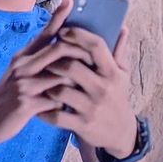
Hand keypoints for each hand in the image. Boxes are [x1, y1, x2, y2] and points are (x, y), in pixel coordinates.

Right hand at [0, 0, 77, 144]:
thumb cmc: (8, 96)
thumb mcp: (18, 72)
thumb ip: (36, 60)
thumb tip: (59, 47)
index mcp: (23, 57)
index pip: (44, 33)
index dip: (58, 16)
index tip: (70, 0)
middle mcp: (23, 66)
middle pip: (57, 49)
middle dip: (80, 52)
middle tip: (97, 57)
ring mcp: (24, 84)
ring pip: (61, 74)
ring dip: (77, 79)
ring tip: (90, 83)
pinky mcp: (26, 103)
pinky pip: (55, 99)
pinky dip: (67, 101)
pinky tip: (74, 106)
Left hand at [37, 26, 137, 156]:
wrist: (121, 134)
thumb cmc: (116, 97)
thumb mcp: (122, 76)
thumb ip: (119, 51)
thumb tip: (122, 27)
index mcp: (113, 73)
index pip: (96, 46)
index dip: (77, 35)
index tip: (62, 32)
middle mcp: (103, 89)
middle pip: (72, 67)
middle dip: (54, 61)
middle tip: (46, 59)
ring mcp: (92, 108)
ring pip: (60, 90)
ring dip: (48, 84)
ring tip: (42, 81)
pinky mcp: (82, 125)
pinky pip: (56, 115)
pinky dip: (44, 110)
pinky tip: (40, 104)